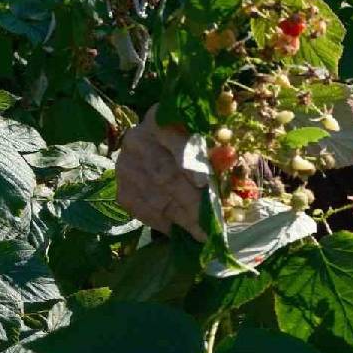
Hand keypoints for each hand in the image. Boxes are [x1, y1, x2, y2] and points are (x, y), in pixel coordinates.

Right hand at [115, 105, 207, 240]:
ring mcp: (125, 164)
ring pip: (155, 196)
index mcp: (159, 118)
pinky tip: (180, 230)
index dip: (187, 159)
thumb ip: (217, 149)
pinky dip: (164, 222)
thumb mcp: (208, 140)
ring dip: (182, 218)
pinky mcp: (121, 187)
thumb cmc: (195, 144)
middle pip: (164, 174)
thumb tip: (230, 156)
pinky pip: (142, 210)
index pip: (170, 136)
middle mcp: (136, 139)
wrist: (161, 152)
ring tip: (202, 233)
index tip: (204, 182)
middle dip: (191, 202)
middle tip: (211, 223)